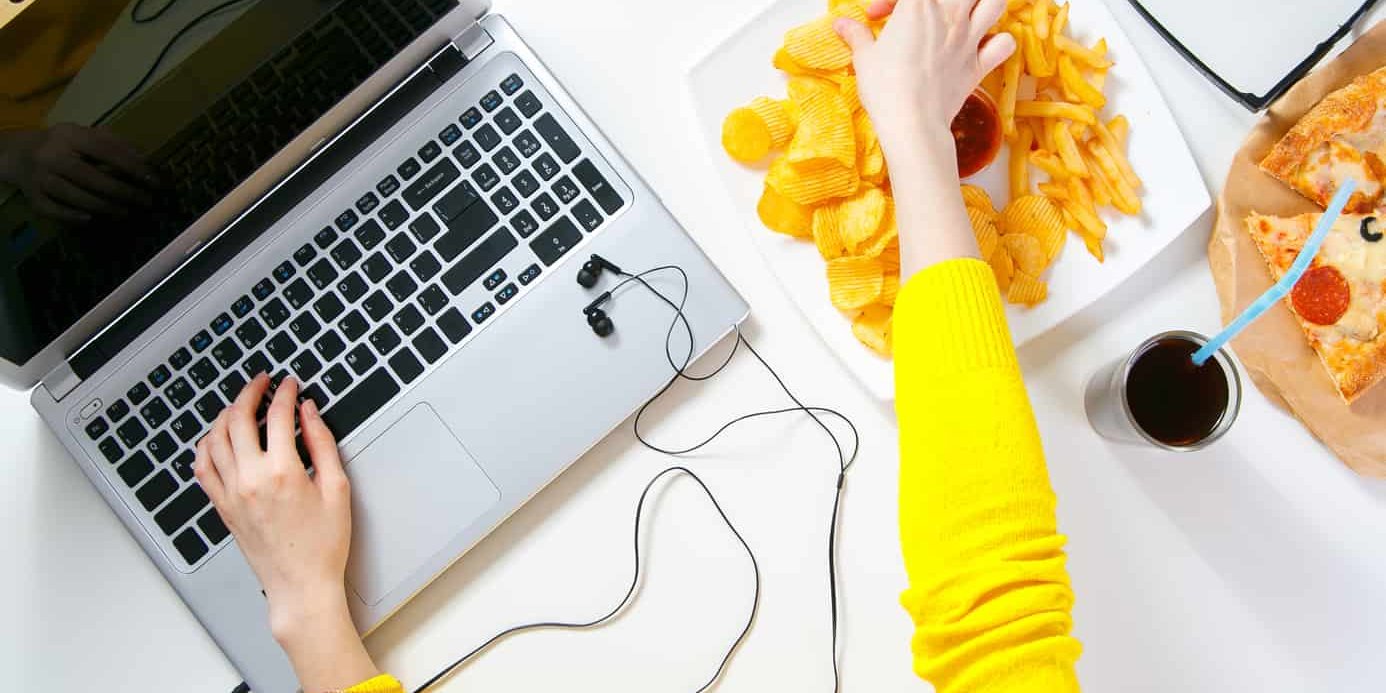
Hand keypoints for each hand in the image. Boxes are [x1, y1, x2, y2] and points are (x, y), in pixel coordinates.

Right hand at [0, 124, 154, 223]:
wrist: (18, 154)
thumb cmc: (64, 145)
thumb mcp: (86, 136)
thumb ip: (115, 144)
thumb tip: (146, 160)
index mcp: (69, 136)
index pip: (105, 150)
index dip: (131, 166)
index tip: (154, 181)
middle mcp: (51, 155)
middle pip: (90, 177)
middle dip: (122, 191)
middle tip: (145, 201)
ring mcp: (39, 177)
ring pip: (73, 196)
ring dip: (104, 206)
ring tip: (126, 212)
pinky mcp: (31, 196)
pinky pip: (53, 210)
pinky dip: (73, 216)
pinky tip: (92, 219)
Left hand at [195, 374, 378, 690]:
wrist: (300, 585)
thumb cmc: (323, 545)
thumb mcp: (337, 489)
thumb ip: (322, 444)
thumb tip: (310, 412)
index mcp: (282, 471)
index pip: (278, 415)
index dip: (285, 393)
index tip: (291, 385)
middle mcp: (250, 478)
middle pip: (238, 419)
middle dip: (250, 393)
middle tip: (262, 383)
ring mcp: (231, 493)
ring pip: (214, 438)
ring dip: (226, 414)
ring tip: (241, 405)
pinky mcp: (222, 506)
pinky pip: (202, 467)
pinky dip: (206, 445)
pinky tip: (217, 438)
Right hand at [835, 0, 1014, 151]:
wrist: (911, 124)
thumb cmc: (885, 89)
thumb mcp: (864, 59)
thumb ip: (857, 35)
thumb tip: (840, 24)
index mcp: (917, 6)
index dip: (889, 0)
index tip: (875, 16)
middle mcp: (949, 15)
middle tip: (921, 11)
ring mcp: (969, 39)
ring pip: (994, 2)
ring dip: (981, 4)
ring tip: (962, 13)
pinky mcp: (979, 65)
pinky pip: (1005, 44)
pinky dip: (998, 41)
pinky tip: (983, 45)